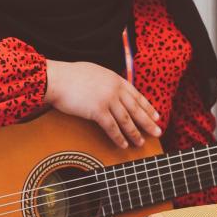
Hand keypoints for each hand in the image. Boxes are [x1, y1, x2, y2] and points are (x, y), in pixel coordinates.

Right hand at [44, 59, 161, 148]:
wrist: (57, 79)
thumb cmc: (71, 75)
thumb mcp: (95, 72)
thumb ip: (107, 81)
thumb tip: (112, 87)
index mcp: (115, 79)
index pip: (136, 95)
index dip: (148, 107)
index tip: (156, 115)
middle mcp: (115, 89)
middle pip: (136, 108)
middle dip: (148, 122)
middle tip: (158, 132)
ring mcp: (107, 100)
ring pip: (126, 120)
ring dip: (135, 133)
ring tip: (141, 142)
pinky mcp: (97, 111)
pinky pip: (111, 127)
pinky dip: (119, 137)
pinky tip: (123, 144)